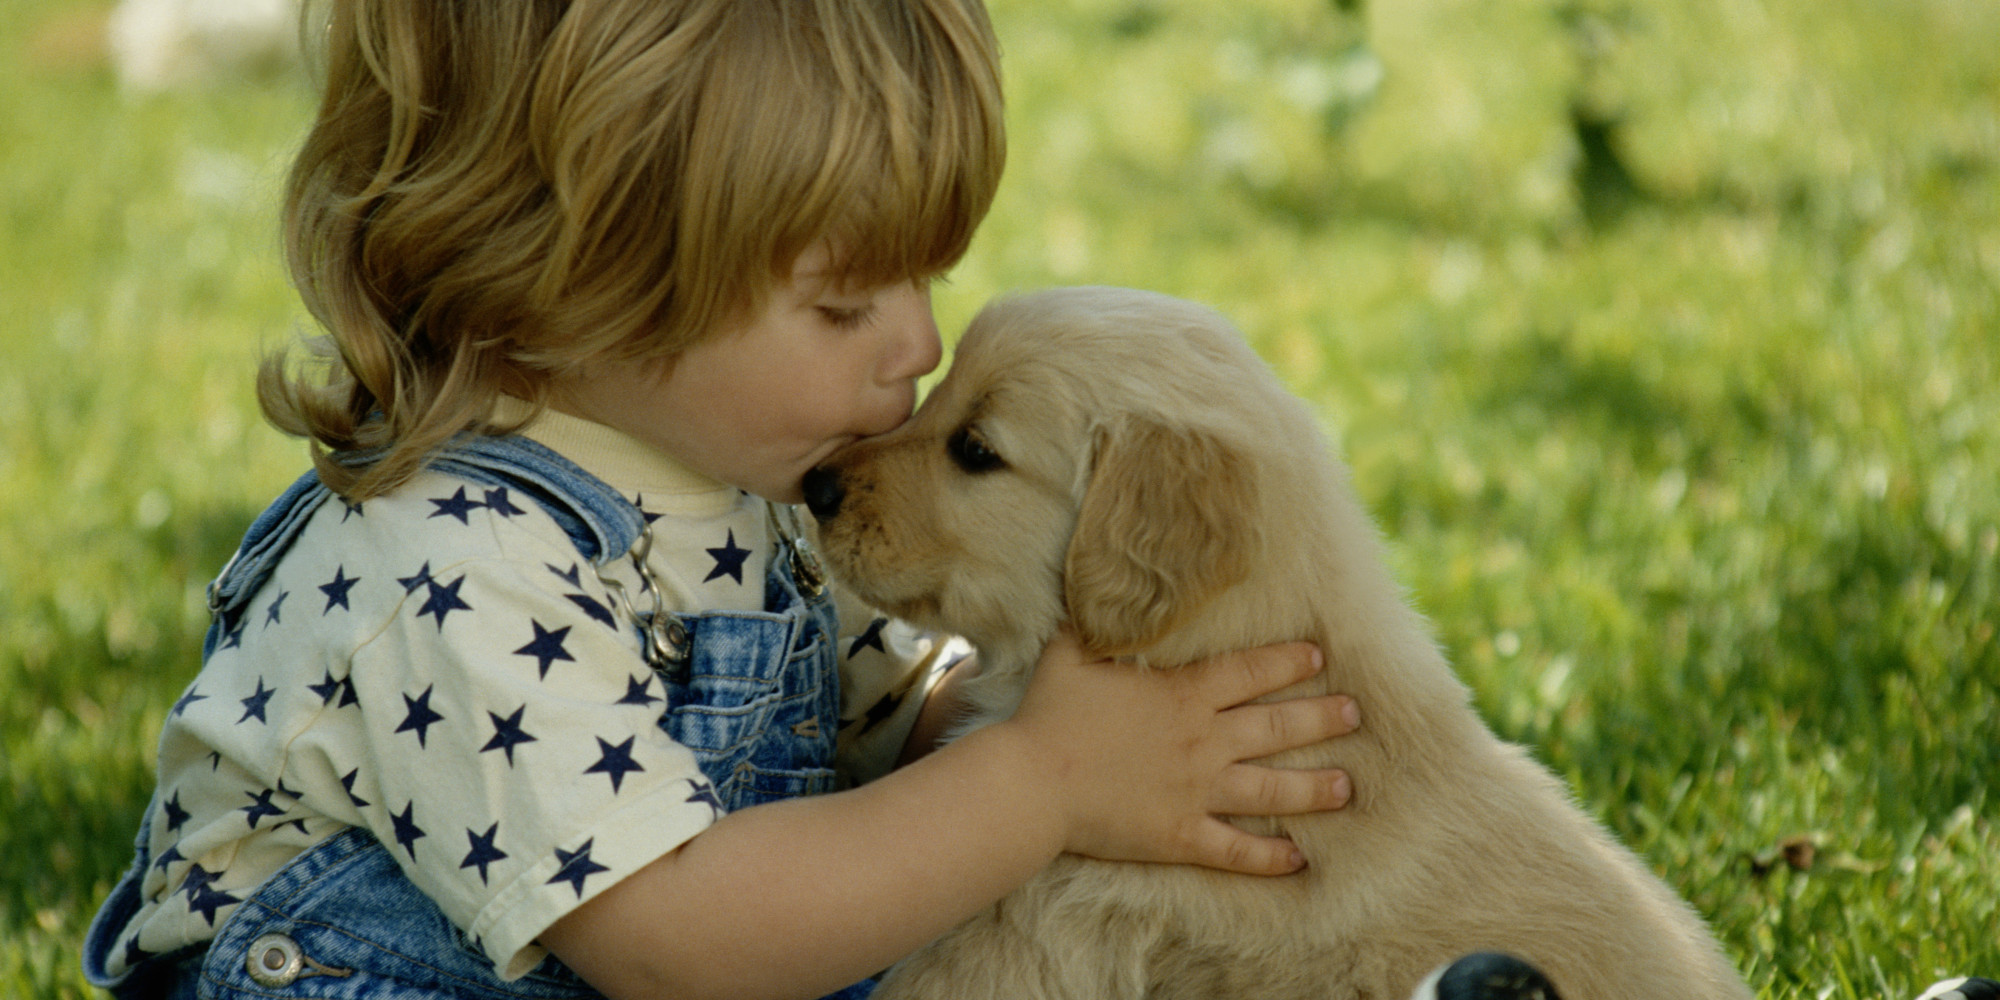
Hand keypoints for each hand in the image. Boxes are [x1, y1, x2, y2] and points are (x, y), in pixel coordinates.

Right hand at [999, 631, 1357, 875]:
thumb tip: (1104, 592)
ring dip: (1314, 788)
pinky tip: (1299, 858)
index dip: (1287, 661)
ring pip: (1271, 789)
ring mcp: (1197, 792)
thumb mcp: (1072, 652)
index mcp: (1183, 695)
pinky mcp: (1182, 836)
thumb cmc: (1049, 714)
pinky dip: (1269, 856)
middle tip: (1355, 715)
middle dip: (1321, 719)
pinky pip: (1236, 849)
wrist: (1033, 782)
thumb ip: (1097, 623)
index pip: (1249, 672)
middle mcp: (1203, 741)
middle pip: (1277, 727)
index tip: (1318, 655)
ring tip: (1347, 786)